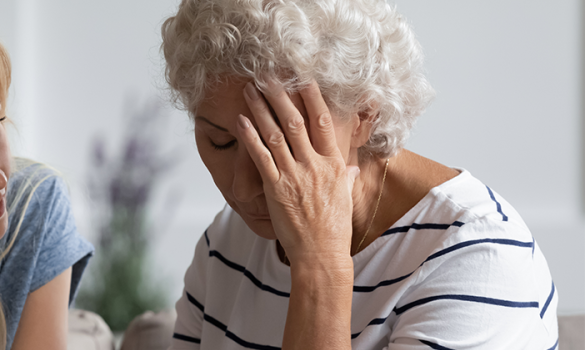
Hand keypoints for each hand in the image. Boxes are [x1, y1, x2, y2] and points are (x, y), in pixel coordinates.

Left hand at [234, 80, 359, 266]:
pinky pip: (261, 157)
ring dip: (261, 109)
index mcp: (334, 164)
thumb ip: (347, 179)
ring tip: (250, 90)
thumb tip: (353, 169)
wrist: (321, 254)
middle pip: (295, 121)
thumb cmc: (334, 229)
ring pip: (275, 134)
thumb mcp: (345, 198)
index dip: (312, 98)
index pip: (323, 122)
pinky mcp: (276, 188)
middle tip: (267, 76)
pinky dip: (250, 137)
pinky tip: (241, 121)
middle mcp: (314, 165)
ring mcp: (294, 176)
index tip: (302, 78)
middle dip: (280, 96)